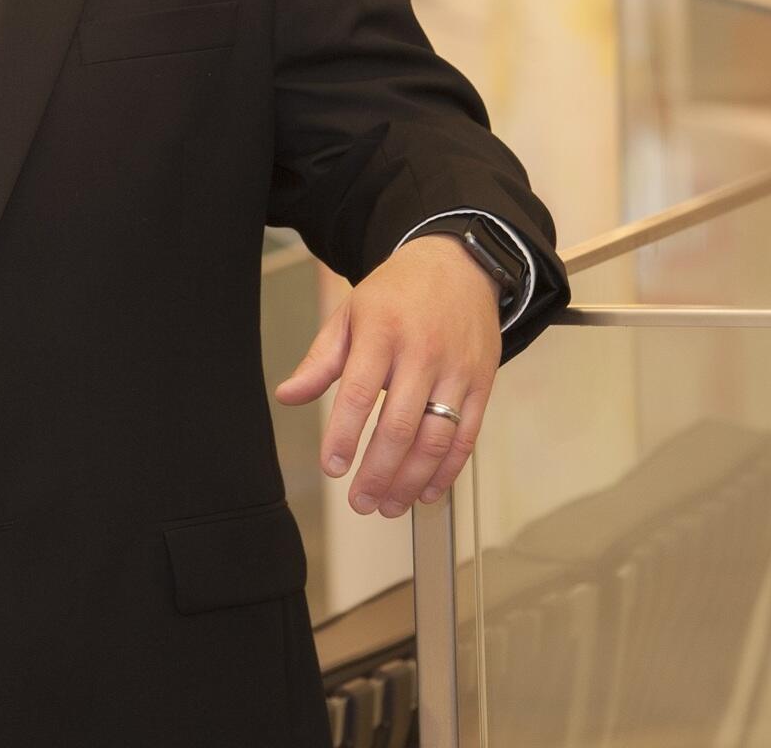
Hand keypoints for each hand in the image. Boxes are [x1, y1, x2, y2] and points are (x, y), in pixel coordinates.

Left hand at [273, 235, 501, 517]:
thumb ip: (320, 360)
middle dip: (379, 471)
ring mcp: (457, 370)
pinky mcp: (483, 383)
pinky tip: (428, 492)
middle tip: (360, 502)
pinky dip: (448, 470)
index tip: (332, 468)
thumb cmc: (396, 293)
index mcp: (382, 332)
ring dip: (412, 480)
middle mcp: (423, 352)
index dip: (345, 434)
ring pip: (436, 437)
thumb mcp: (350, 314)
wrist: (459, 264)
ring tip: (389, 505)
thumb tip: (287, 397)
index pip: (360, 392)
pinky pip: (468, 435)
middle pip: (401, 424)